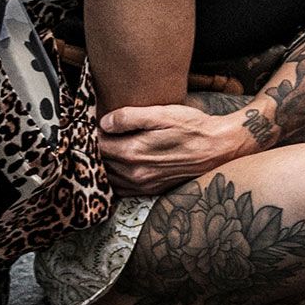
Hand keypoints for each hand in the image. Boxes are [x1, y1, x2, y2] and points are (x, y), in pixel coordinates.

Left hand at [97, 103, 253, 194]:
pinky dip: (113, 179)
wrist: (218, 148)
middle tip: (89, 135)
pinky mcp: (151, 191)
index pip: (97, 146)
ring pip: (108, 179)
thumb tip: (103, 122)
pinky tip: (115, 166)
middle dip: (92, 150)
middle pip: (99, 164)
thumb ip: (129, 117)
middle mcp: (135, 174)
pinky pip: (121, 190)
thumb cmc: (192, 127)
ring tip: (101, 149)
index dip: (88, 135)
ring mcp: (143, 186)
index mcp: (133, 153)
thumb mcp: (162, 113)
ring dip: (101, 166)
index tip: (86, 125)